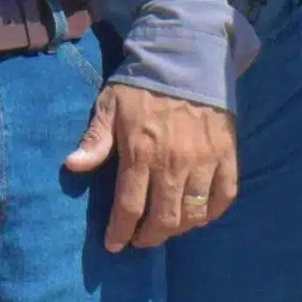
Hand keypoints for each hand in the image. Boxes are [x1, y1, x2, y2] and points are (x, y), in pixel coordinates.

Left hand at [64, 82, 239, 251]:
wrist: (188, 56)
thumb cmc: (143, 85)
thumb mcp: (110, 106)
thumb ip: (95, 139)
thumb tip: (73, 166)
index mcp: (141, 154)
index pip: (129, 208)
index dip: (120, 232)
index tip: (115, 245)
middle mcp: (174, 164)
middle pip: (163, 220)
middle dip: (149, 237)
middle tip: (140, 239)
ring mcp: (205, 162)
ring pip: (193, 214)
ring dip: (178, 229)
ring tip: (166, 227)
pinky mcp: (227, 156)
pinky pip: (224, 197)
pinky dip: (211, 213)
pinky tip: (199, 215)